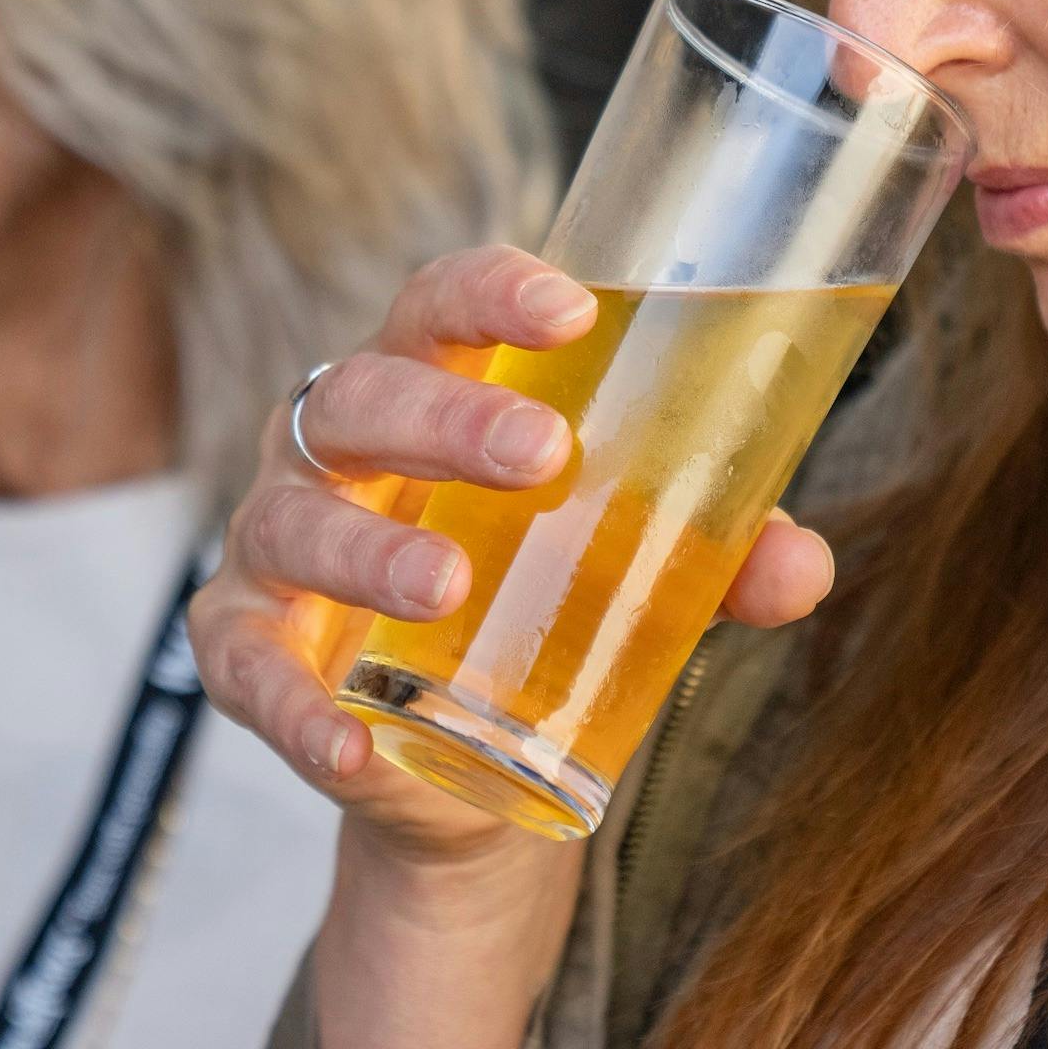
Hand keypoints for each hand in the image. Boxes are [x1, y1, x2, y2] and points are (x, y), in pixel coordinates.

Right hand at [192, 243, 835, 858]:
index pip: (439, 305)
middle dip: (443, 417)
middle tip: (539, 455)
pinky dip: (293, 709)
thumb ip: (714, 560)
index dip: (491, 290)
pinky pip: (246, 668)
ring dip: (367, 548)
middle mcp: (337, 450)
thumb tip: (801, 564)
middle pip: (361, 396)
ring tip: (446, 582)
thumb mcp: (634, 570)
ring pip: (295, 521)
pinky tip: (349, 744)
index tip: (570, 307)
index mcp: (428, 389)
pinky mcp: (247, 650)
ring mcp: (279, 545)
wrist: (465, 757)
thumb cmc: (539, 598)